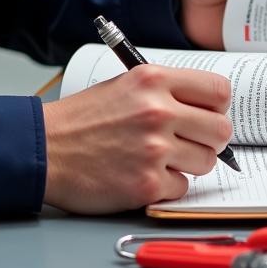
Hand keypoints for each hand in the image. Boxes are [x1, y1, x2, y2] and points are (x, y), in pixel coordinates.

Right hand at [42, 65, 232, 213]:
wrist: (45, 148)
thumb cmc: (82, 118)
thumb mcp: (124, 84)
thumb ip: (164, 91)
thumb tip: (205, 108)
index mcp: (153, 79)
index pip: (219, 90)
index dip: (217, 106)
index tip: (209, 114)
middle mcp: (158, 111)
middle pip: (221, 130)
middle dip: (210, 139)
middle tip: (191, 141)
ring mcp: (154, 149)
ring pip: (206, 161)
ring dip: (188, 163)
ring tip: (161, 157)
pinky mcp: (146, 184)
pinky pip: (181, 187)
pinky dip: (166, 185)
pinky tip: (143, 173)